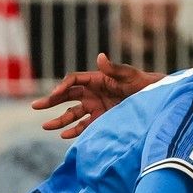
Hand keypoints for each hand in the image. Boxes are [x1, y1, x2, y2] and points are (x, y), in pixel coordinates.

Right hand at [33, 52, 158, 139]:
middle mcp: (93, 92)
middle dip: (51, 101)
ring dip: (59, 120)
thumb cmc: (144, 83)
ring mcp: (96, 107)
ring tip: (45, 126)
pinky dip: (74, 131)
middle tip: (35, 106)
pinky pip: (84, 126)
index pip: (73, 81)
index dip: (63, 87)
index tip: (56, 95)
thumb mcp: (130, 75)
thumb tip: (100, 57)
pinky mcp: (102, 120)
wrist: (157, 99)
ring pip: (72, 114)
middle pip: (67, 96)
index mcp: (96, 79)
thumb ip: (114, 68)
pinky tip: (64, 135)